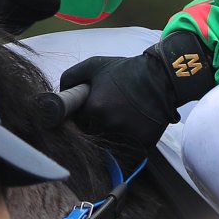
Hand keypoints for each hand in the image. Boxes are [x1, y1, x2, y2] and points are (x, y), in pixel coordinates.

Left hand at [60, 32, 214, 168]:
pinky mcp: (142, 145)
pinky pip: (129, 152)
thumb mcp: (94, 65)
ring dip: (112, 138)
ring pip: (109, 146)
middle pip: (92, 136)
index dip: (81, 120)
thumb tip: (58, 93)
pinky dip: (129, 144)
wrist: (161, 76)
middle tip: (109, 114)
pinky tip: (134, 127)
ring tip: (122, 120)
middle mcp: (107, 125)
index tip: (86, 116)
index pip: (77, 124)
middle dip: (96, 128)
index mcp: (93, 108)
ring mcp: (125, 136)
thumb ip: (71, 77)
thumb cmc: (125, 70)